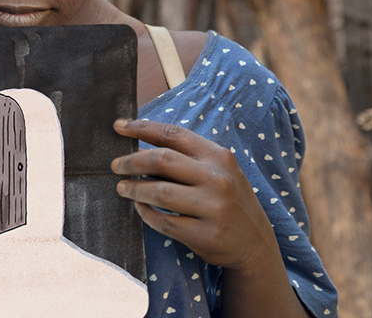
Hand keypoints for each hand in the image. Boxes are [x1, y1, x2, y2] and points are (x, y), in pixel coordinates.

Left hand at [111, 119, 276, 272]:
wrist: (256, 244)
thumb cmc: (229, 200)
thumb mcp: (218, 172)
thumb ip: (186, 158)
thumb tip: (139, 148)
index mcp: (218, 156)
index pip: (173, 134)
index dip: (142, 128)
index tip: (118, 127)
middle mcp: (217, 179)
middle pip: (161, 160)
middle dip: (131, 160)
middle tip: (115, 165)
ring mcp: (213, 208)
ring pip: (159, 191)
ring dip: (134, 189)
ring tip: (122, 188)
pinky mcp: (205, 235)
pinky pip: (163, 221)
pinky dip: (146, 213)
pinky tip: (140, 208)